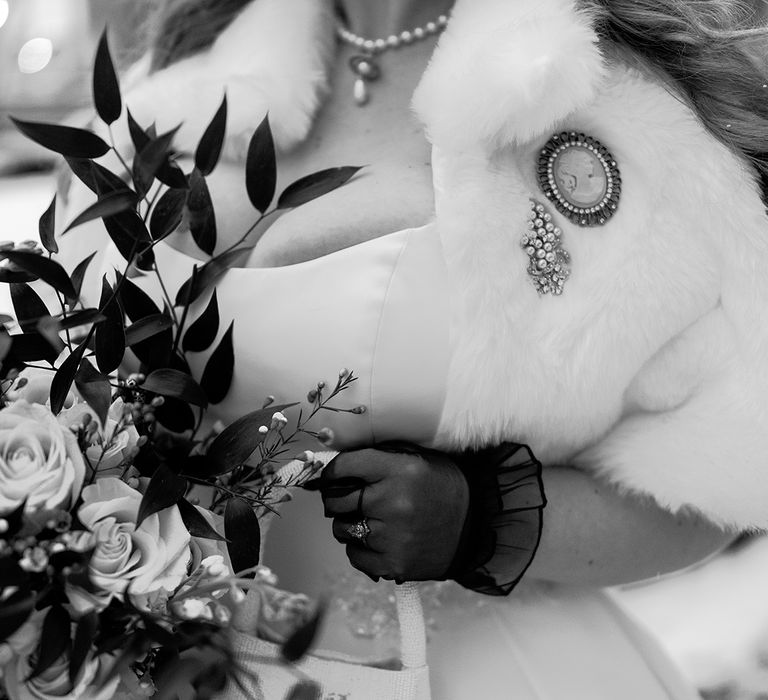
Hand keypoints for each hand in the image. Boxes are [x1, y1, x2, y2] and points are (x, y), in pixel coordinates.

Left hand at [313, 446, 468, 581]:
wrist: (476, 528)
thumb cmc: (442, 488)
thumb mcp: (420, 458)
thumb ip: (382, 454)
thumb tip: (337, 455)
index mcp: (401, 470)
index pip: (345, 465)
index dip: (331, 471)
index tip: (330, 476)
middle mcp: (394, 502)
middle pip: (336, 500)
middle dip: (335, 499)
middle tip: (347, 500)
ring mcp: (393, 536)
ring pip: (342, 529)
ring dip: (349, 524)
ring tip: (370, 521)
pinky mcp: (394, 564)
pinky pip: (354, 555)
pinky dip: (360, 549)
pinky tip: (379, 541)